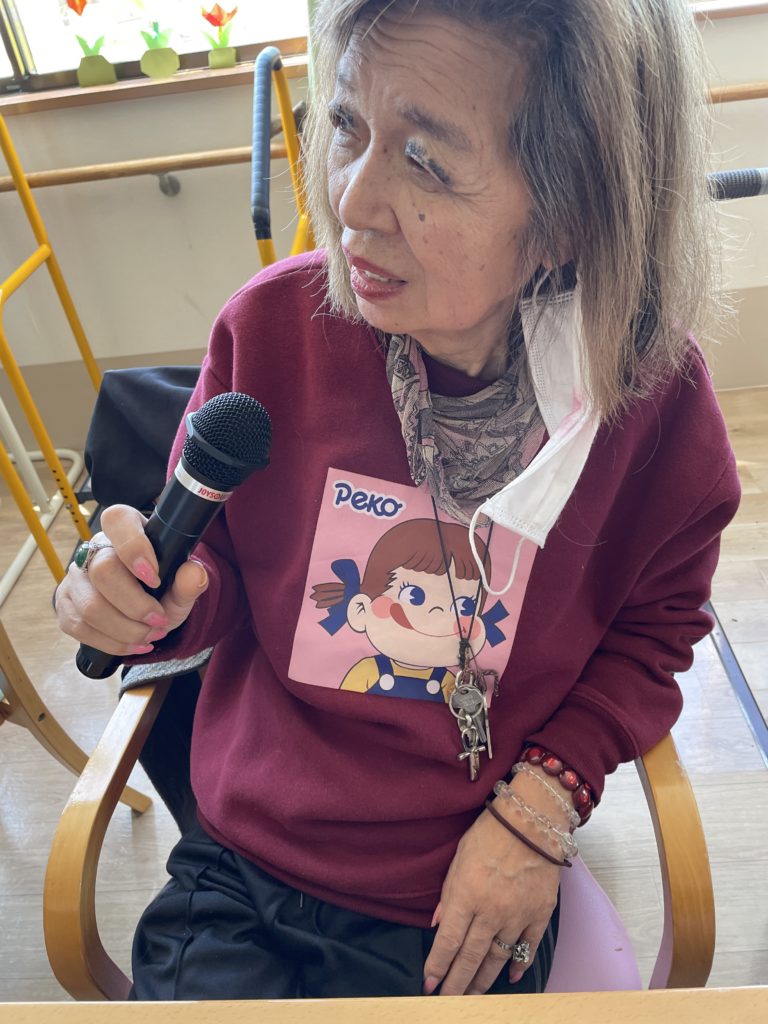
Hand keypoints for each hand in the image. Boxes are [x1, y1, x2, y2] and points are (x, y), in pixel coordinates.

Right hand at [55, 504, 207, 656]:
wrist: (147, 608)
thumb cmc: (162, 588)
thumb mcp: (181, 586)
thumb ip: (190, 580)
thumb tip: (194, 573)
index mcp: (126, 528)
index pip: (118, 521)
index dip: (134, 548)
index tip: (155, 579)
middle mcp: (95, 548)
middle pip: (103, 571)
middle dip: (136, 605)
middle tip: (160, 620)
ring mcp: (76, 576)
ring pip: (90, 606)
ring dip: (126, 630)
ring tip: (151, 635)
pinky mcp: (65, 603)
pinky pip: (80, 627)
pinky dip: (112, 643)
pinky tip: (134, 644)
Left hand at [423, 802, 559, 995]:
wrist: (532, 820)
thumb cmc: (490, 833)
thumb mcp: (458, 858)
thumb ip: (448, 894)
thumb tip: (439, 925)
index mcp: (466, 895)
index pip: (447, 942)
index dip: (437, 966)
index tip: (429, 985)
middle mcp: (490, 911)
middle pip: (471, 957)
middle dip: (457, 983)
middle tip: (448, 1002)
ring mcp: (517, 915)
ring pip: (497, 958)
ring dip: (483, 980)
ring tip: (472, 996)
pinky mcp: (540, 914)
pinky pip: (528, 947)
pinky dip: (519, 964)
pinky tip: (510, 978)